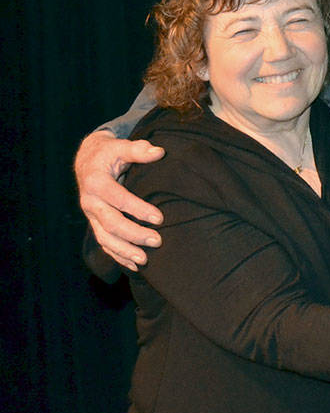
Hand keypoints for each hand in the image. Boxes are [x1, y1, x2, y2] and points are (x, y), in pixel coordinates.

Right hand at [75, 130, 165, 269]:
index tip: (160, 218)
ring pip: (105, 238)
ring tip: (145, 260)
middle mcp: (90, 201)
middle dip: (134, 234)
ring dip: (125, 251)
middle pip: (111, 223)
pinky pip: (104, 243)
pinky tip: (133, 265)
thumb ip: (139, 149)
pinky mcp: (94, 223)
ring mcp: (91, 215)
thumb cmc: (109, 153)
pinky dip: (118, 256)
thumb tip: (159, 152)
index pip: (118, 199)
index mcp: (96, 182)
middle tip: (157, 241)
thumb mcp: (121, 146)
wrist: (88, 161)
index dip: (138, 209)